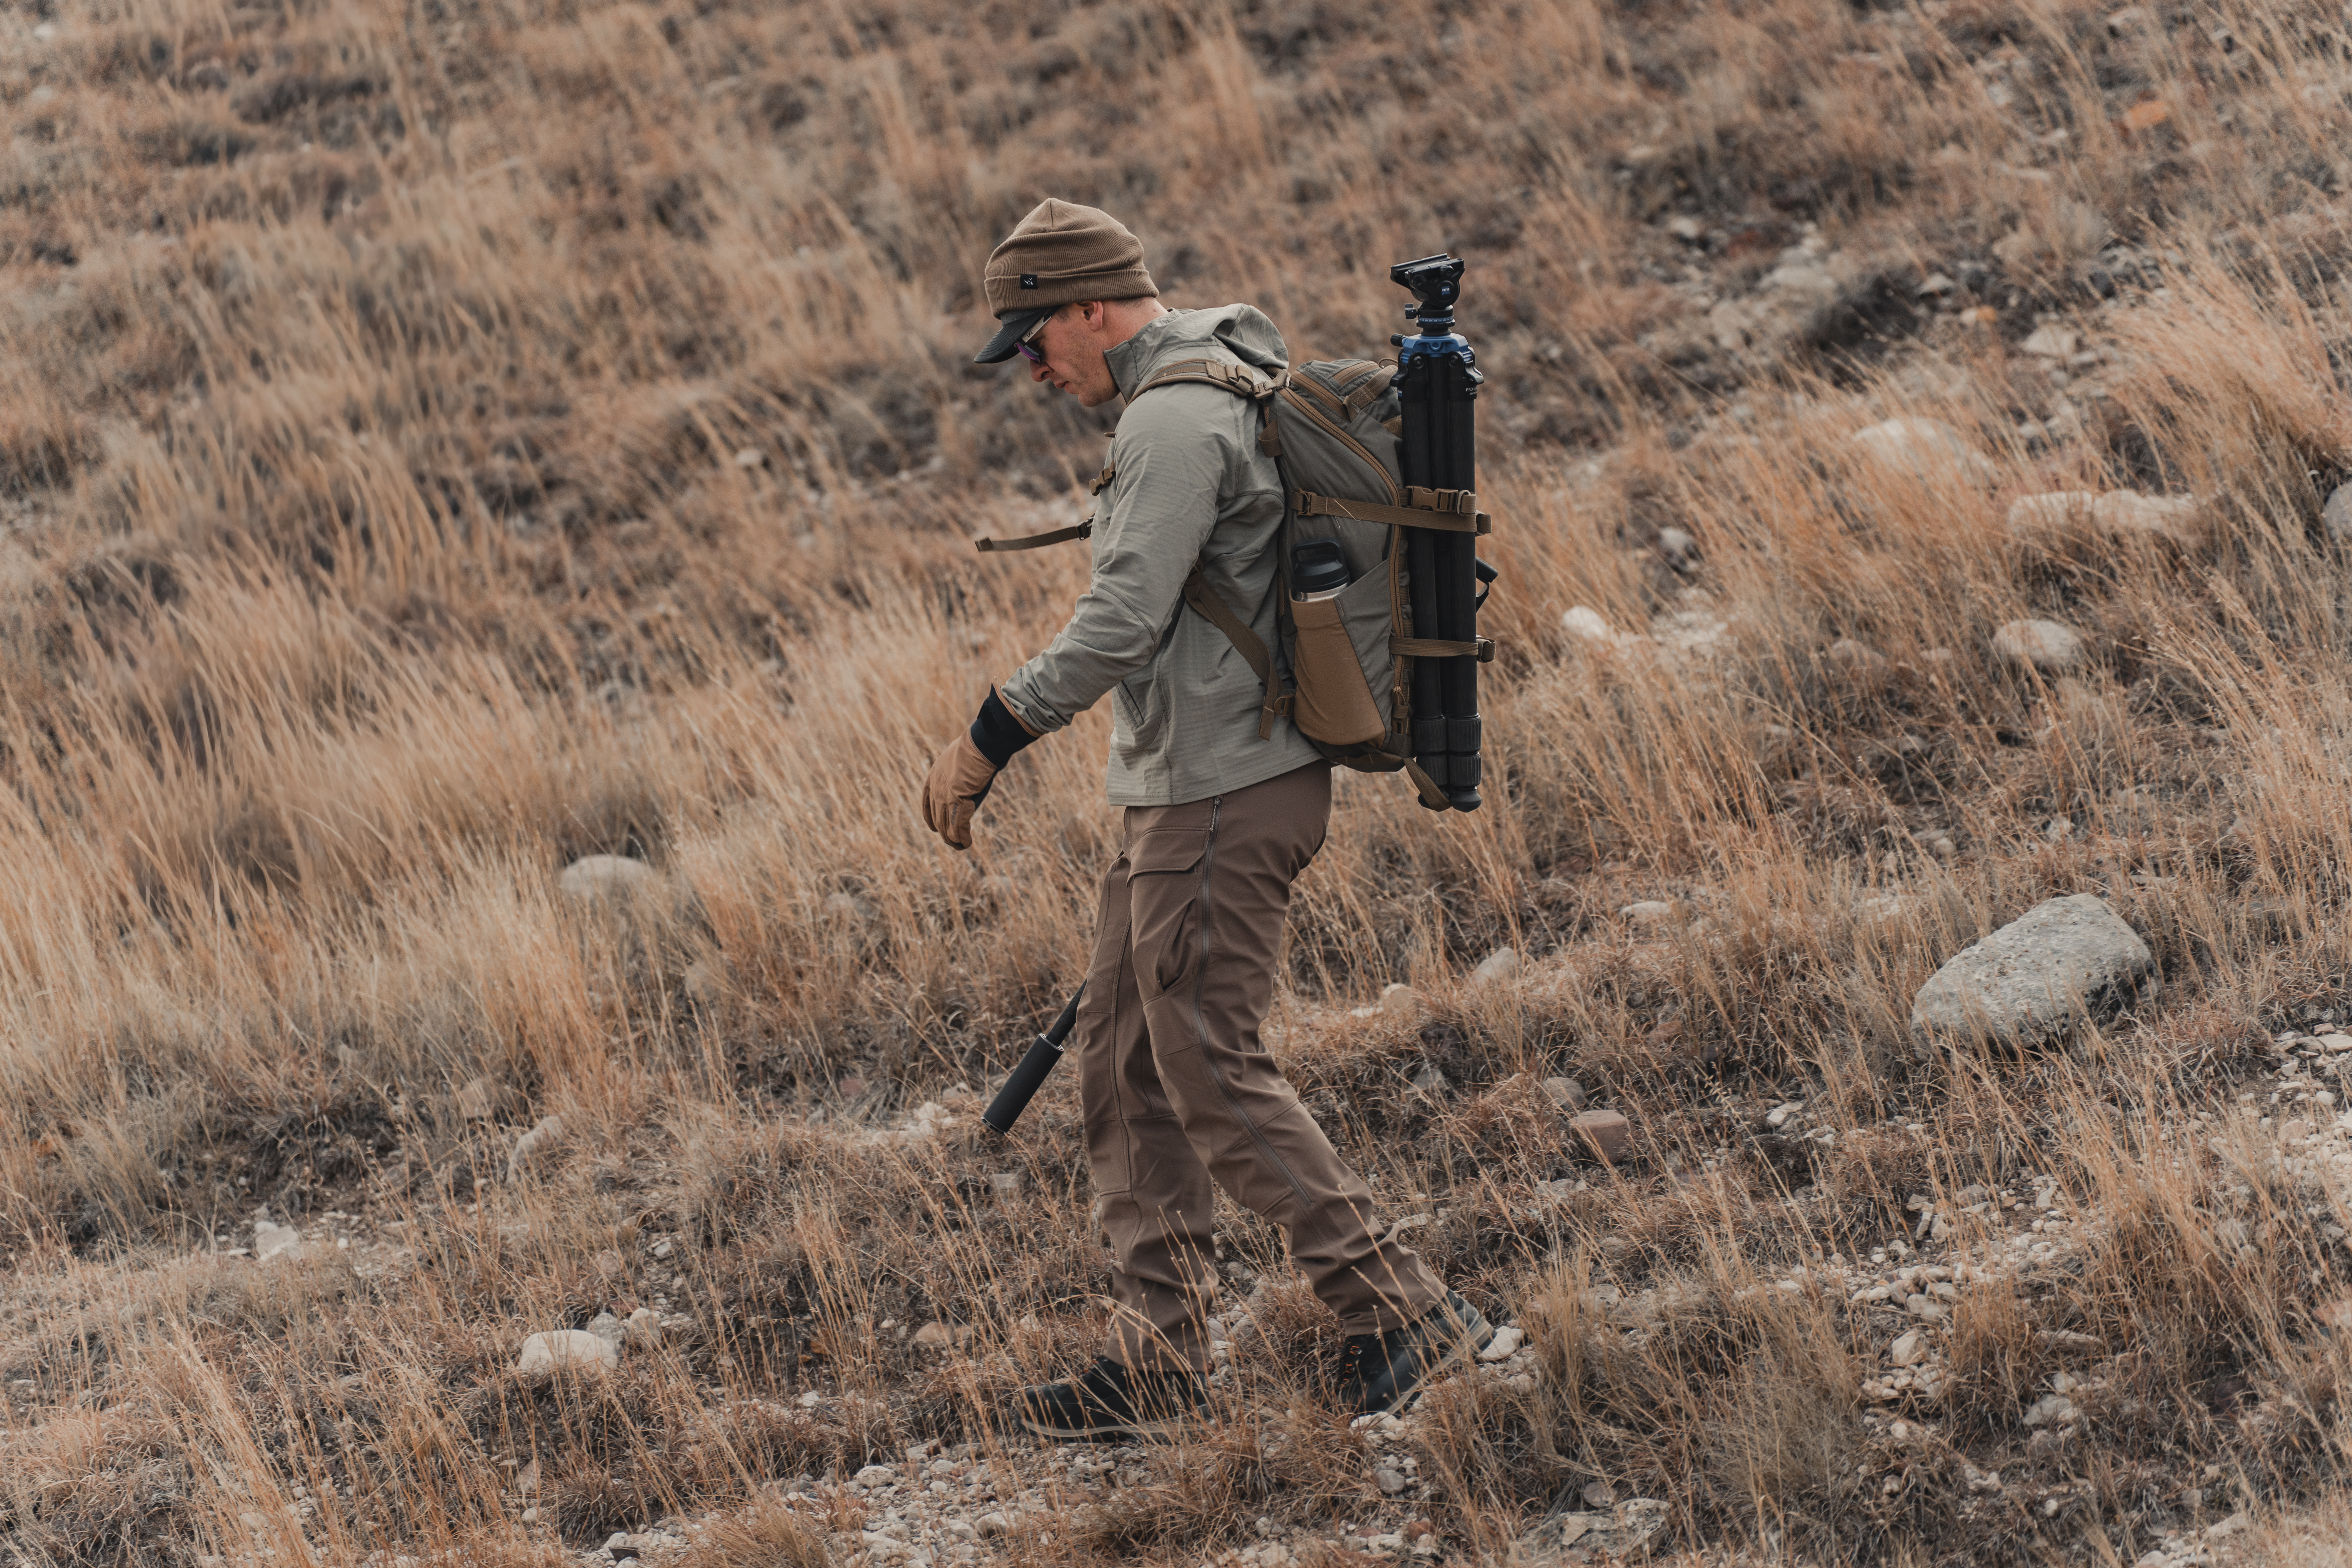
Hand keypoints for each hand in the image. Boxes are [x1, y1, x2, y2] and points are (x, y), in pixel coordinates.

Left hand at [921, 732, 999, 850]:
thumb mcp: (959, 762)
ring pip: (946, 826)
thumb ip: (957, 776)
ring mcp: (945, 797)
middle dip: (945, 833)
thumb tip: (964, 784)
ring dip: (954, 839)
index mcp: (932, 778)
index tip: (935, 829)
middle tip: (954, 842)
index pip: (926, 805)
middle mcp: (935, 790)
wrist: (979, 746)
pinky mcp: (958, 803)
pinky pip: (958, 826)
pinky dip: (963, 837)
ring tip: (961, 846)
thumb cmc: (975, 750)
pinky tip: (967, 843)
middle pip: (936, 819)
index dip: (931, 819)